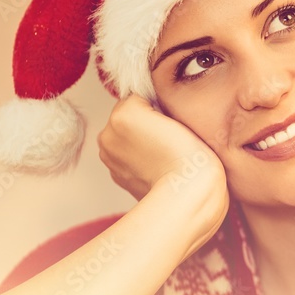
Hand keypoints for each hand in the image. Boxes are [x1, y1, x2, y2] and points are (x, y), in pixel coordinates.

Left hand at [97, 94, 226, 210]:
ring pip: (131, 140)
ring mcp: (112, 161)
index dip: (159, 107)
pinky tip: (160, 168)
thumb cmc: (187, 155)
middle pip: (131, 119)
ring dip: (145, 143)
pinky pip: (131, 160)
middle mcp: (106, 136)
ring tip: (168, 154)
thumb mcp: (171, 108)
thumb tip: (147, 105)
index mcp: (119, 116)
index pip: (139, 98)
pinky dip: (143, 161)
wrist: (187, 197)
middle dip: (148, 125)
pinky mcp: (120, 179)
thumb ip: (151, 99)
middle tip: (171, 139)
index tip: (172, 122)